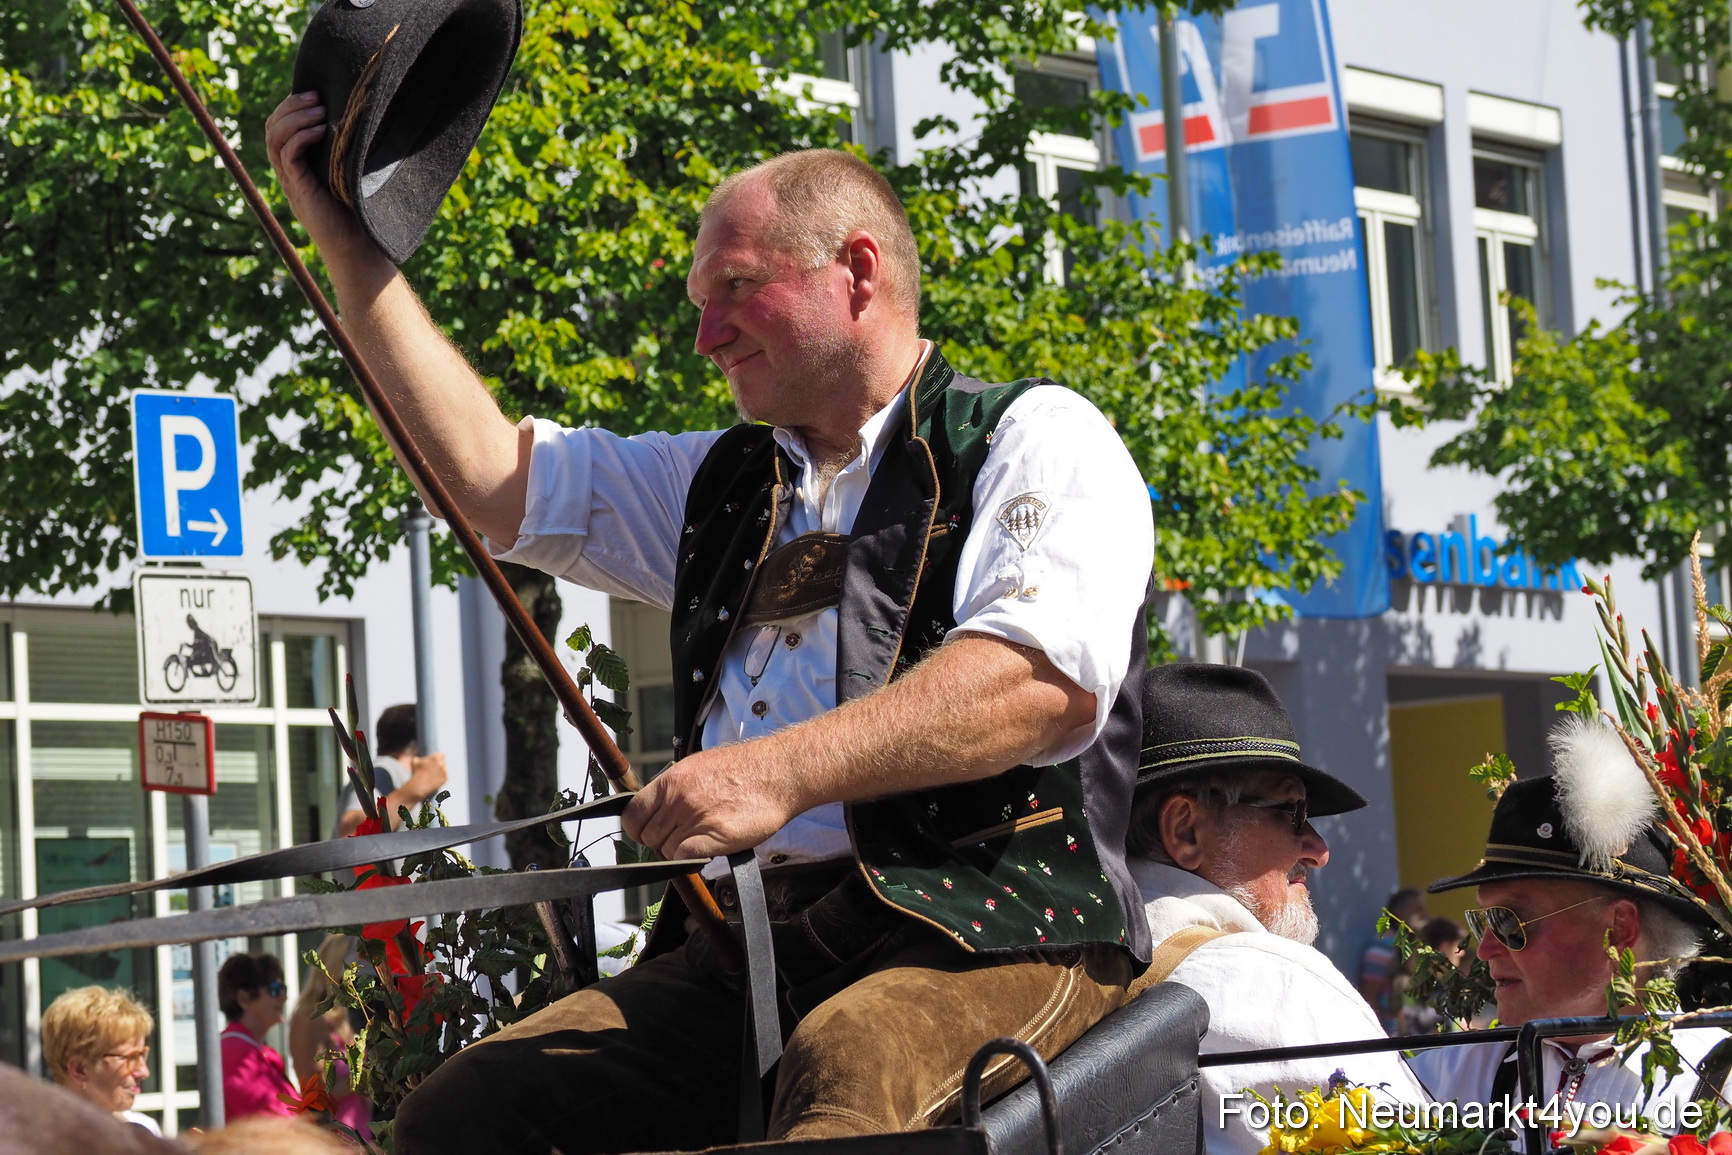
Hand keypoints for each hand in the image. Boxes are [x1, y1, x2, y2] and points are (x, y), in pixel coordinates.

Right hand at [262, 91, 389, 281]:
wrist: (357, 246)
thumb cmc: (358, 211)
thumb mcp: (349, 172)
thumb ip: (343, 150)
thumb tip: (360, 119)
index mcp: (297, 164)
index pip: (279, 126)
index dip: (290, 106)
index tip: (314, 92)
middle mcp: (289, 171)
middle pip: (273, 128)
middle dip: (291, 107)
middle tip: (315, 96)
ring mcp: (291, 180)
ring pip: (276, 139)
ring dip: (295, 119)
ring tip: (319, 110)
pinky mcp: (299, 190)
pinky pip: (287, 157)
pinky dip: (300, 139)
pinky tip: (320, 131)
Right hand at [404, 751, 447, 800]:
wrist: (419, 786)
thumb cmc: (416, 773)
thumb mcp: (414, 762)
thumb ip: (418, 758)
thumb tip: (418, 758)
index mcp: (435, 758)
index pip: (441, 754)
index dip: (438, 757)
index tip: (436, 760)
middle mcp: (441, 763)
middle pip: (443, 762)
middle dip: (439, 764)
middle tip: (433, 769)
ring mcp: (444, 771)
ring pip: (444, 769)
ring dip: (440, 771)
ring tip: (432, 775)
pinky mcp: (445, 778)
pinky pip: (444, 776)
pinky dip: (441, 778)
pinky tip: (434, 780)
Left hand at [622, 745, 804, 859]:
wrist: (779, 773)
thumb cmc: (746, 770)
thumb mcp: (699, 767)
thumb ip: (675, 788)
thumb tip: (659, 808)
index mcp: (672, 780)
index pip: (633, 815)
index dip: (640, 829)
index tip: (650, 833)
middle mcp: (678, 798)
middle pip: (649, 837)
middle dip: (663, 842)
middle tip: (685, 838)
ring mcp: (694, 818)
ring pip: (666, 851)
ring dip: (681, 852)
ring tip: (704, 839)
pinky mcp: (712, 837)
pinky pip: (683, 859)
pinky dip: (691, 861)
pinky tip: (707, 849)